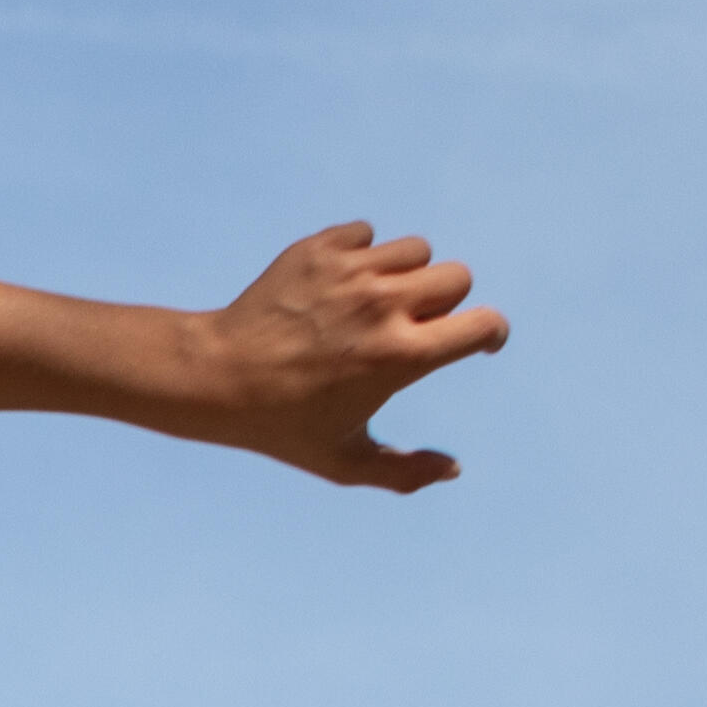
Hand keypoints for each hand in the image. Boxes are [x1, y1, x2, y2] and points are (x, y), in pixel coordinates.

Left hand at [195, 222, 505, 490]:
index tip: (478, 343)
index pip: (482, 324)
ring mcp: (351, 273)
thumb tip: (453, 469)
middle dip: (447, 302)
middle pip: (456, 277)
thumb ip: (405, 472)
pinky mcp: (320, 249)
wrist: (216, 377)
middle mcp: (383, 306)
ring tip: (375, 303)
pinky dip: (362, 255)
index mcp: (401, 357)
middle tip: (415, 326)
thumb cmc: (282, 426)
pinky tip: (339, 286)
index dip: (491, 334)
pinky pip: (367, 234)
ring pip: (416, 250)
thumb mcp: (343, 462)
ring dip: (406, 274)